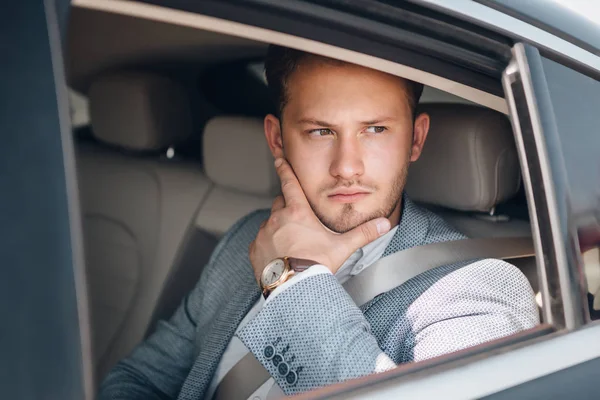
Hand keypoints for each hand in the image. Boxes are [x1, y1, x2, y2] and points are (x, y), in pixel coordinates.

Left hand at [249, 158, 390, 283]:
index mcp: (298, 213)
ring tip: (291, 242)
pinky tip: (280, 254)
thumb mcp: (342, 247)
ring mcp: (264, 234)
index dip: (284, 169)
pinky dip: (268, 244)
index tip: (279, 159)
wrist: (294, 288)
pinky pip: (260, 241)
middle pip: (280, 203)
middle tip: (299, 219)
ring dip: (279, 227)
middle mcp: (278, 219)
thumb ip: (363, 233)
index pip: (289, 184)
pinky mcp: (255, 249)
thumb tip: (383, 224)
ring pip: (270, 222)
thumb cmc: (317, 265)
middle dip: (288, 206)